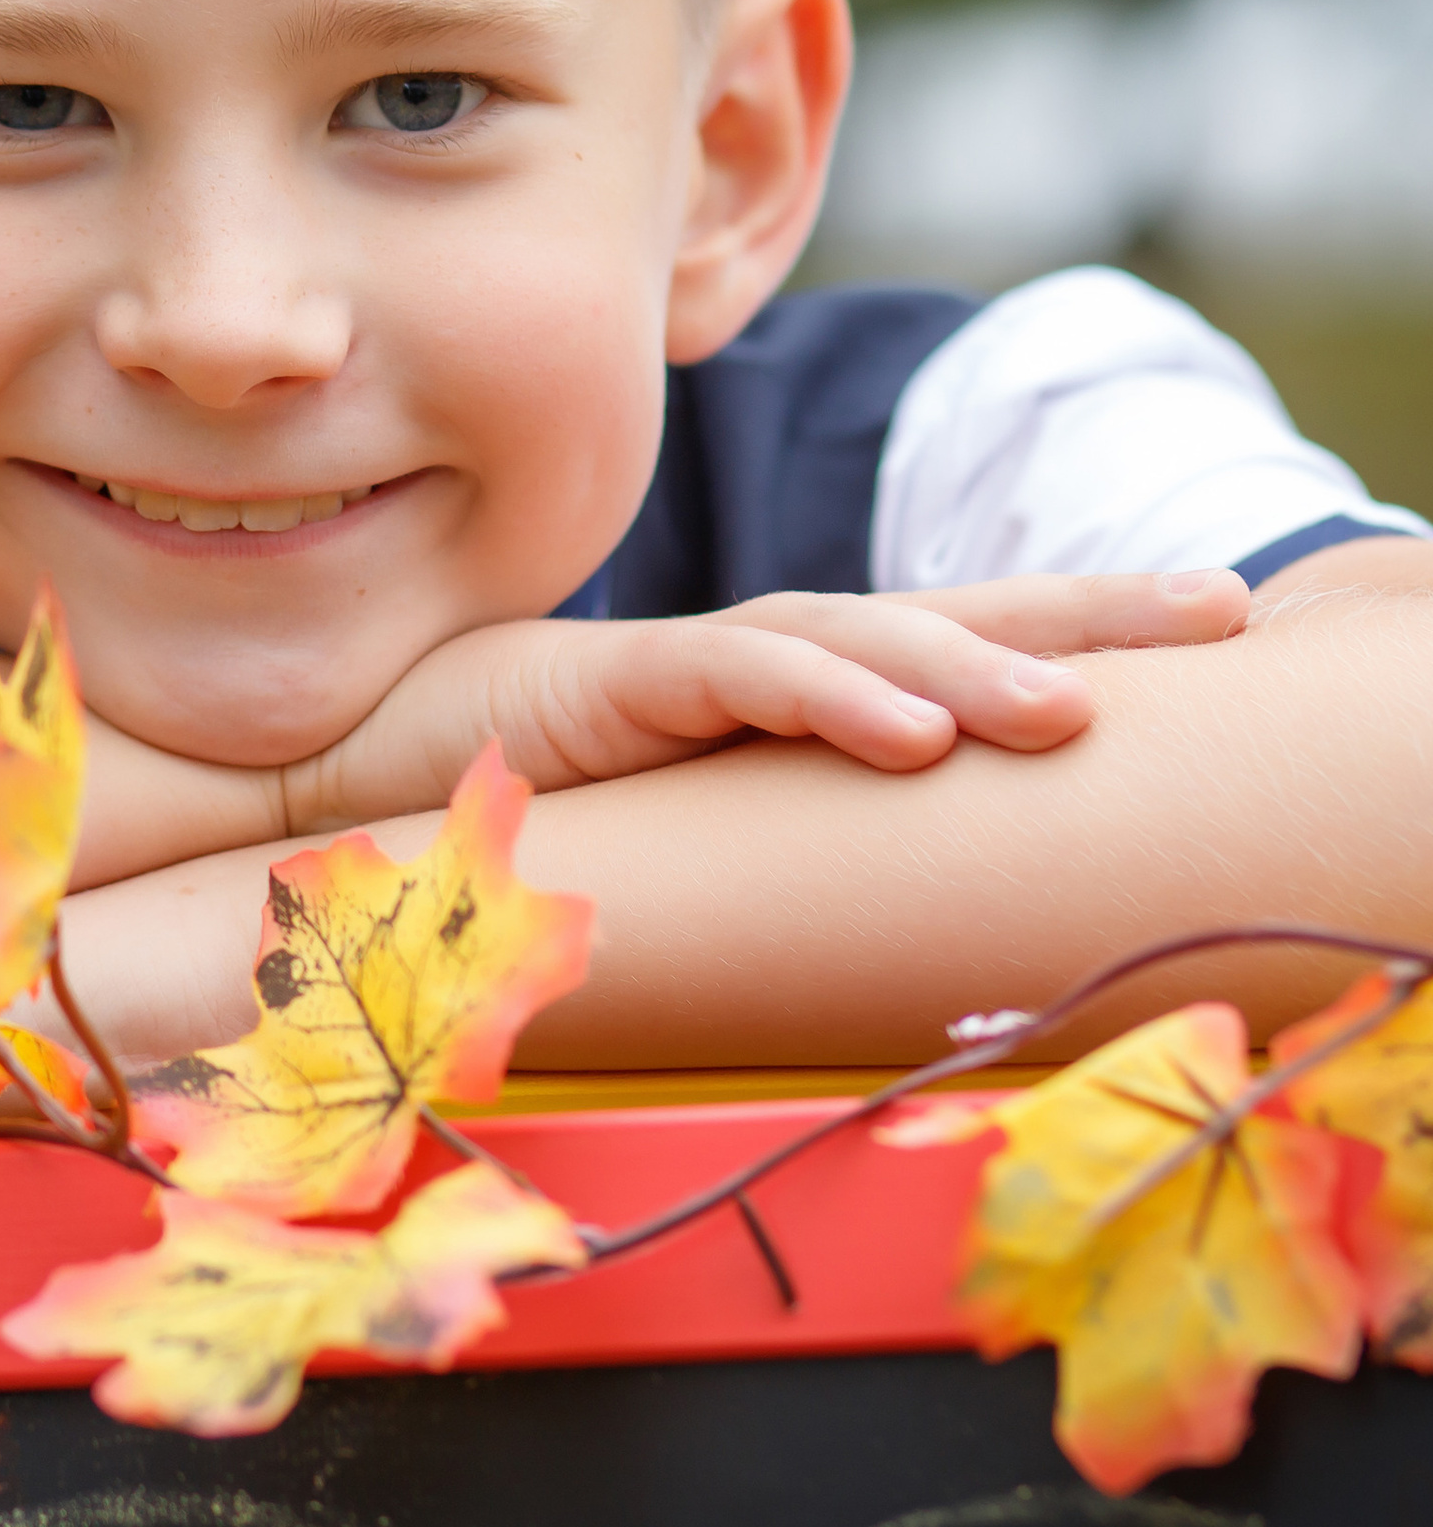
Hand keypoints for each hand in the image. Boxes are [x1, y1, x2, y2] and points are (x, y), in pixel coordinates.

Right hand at [283, 568, 1251, 829]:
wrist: (308, 796)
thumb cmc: (468, 829)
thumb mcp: (643, 842)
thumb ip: (738, 846)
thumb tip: (855, 913)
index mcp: (748, 705)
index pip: (918, 655)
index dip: (1045, 641)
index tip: (1181, 647)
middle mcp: (723, 669)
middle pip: (921, 618)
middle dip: (1073, 616)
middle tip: (1218, 613)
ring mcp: (663, 665)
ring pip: (844, 635)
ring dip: (969, 666)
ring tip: (1083, 712)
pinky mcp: (596, 681)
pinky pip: (733, 677)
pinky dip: (830, 694)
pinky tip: (918, 736)